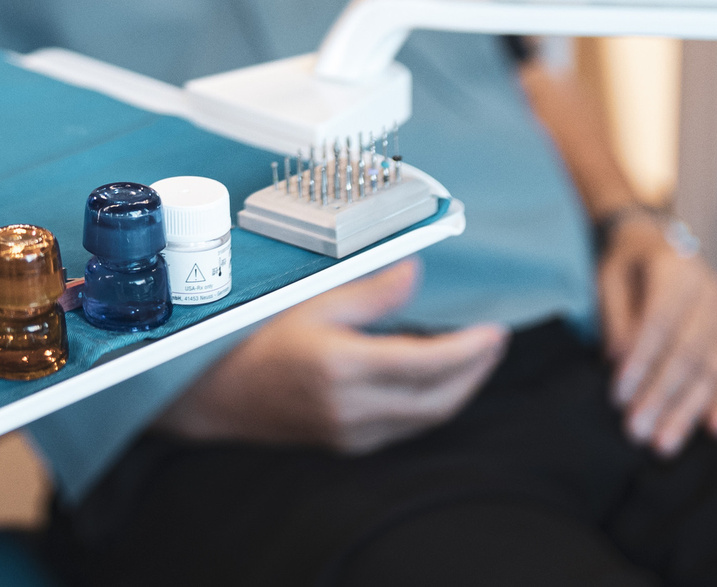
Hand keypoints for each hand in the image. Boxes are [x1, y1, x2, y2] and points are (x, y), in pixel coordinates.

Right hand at [159, 259, 507, 455]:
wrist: (221, 393)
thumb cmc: (259, 339)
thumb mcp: (313, 302)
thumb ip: (371, 291)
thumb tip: (416, 272)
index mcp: (344, 367)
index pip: (429, 364)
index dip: (470, 350)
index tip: (494, 331)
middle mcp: (353, 408)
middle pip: (439, 400)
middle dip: (475, 372)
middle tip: (494, 343)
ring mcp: (353, 433)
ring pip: (426, 418)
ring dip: (458, 389)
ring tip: (474, 359)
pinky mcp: (350, 444)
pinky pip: (406, 427)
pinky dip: (430, 403)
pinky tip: (433, 379)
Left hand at [598, 212, 716, 455]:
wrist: (661, 244)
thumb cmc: (629, 264)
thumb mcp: (609, 276)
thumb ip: (615, 316)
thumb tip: (618, 360)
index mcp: (678, 270)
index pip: (660, 323)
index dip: (641, 362)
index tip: (619, 397)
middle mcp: (713, 293)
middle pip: (689, 353)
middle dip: (662, 396)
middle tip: (637, 431)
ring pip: (713, 370)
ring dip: (689, 410)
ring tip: (664, 443)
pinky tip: (716, 429)